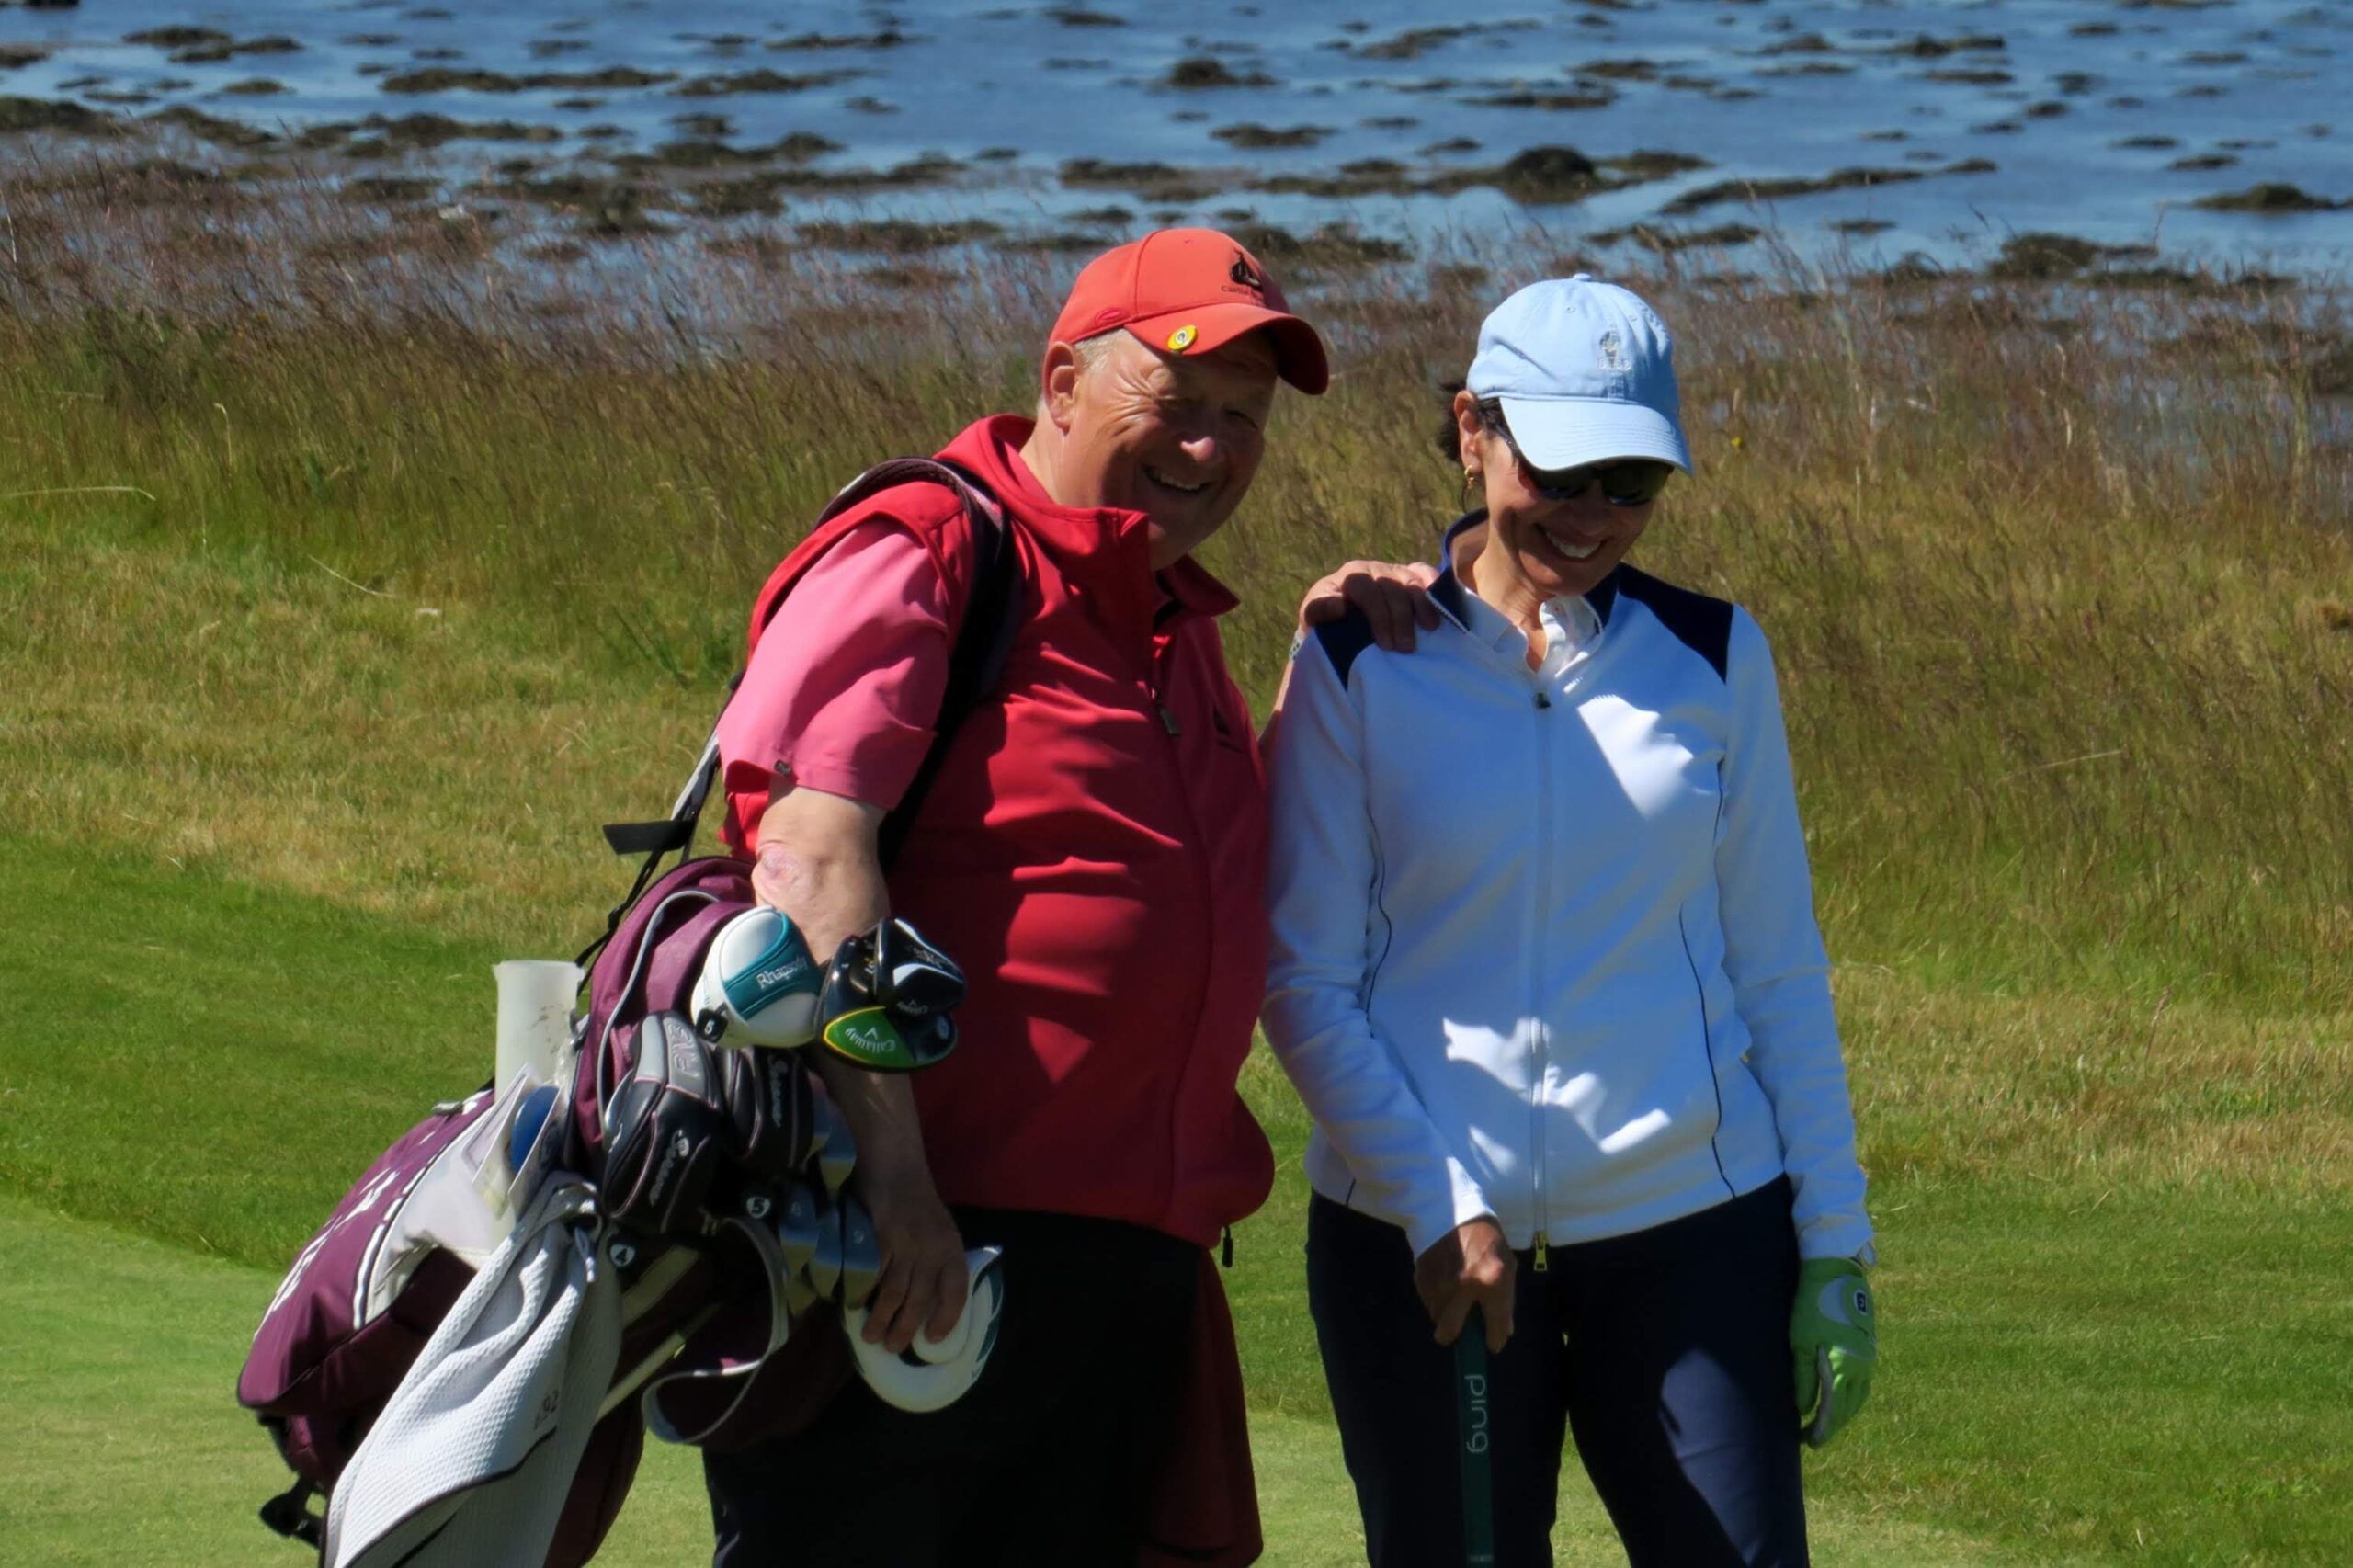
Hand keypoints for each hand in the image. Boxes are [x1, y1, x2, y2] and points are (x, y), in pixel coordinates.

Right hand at [853, 1160, 968, 1354]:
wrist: (892, 1161)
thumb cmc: (913, 1199)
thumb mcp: (936, 1228)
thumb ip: (933, 1261)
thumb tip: (921, 1305)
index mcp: (950, 1246)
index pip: (956, 1290)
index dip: (947, 1318)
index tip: (932, 1339)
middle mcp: (931, 1246)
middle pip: (920, 1299)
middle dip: (905, 1329)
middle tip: (892, 1347)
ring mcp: (904, 1242)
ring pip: (893, 1293)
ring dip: (880, 1319)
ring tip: (870, 1336)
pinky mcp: (877, 1236)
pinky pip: (870, 1275)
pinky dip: (862, 1294)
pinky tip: (854, 1305)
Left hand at [1298, 559, 1439, 651]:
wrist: (1340, 623)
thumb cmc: (1327, 623)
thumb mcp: (1314, 619)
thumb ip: (1319, 610)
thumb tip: (1340, 606)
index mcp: (1348, 577)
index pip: (1366, 590)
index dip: (1378, 616)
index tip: (1385, 645)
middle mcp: (1372, 569)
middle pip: (1391, 589)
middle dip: (1400, 619)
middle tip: (1406, 648)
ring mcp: (1393, 571)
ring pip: (1411, 583)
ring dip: (1422, 607)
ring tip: (1429, 631)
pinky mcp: (1410, 575)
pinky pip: (1425, 574)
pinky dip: (1434, 587)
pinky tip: (1441, 605)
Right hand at [1414, 1217, 1514, 1352]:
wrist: (1451, 1207)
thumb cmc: (1485, 1236)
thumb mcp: (1505, 1263)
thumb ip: (1505, 1298)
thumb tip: (1504, 1329)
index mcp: (1492, 1282)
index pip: (1494, 1327)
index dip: (1495, 1340)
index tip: (1492, 1343)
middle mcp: (1463, 1287)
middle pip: (1449, 1332)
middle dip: (1454, 1337)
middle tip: (1459, 1330)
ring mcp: (1439, 1283)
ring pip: (1436, 1316)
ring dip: (1445, 1312)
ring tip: (1453, 1295)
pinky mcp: (1421, 1277)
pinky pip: (1427, 1301)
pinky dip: (1435, 1297)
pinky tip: (1443, 1280)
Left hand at [1791, 1256, 1876, 1446]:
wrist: (1835, 1273)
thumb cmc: (1811, 1306)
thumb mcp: (1800, 1342)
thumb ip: (1803, 1378)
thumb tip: (1805, 1409)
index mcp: (1842, 1367)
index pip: (1832, 1411)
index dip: (1821, 1430)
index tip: (1809, 1443)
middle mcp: (1860, 1366)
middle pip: (1847, 1408)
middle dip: (1831, 1426)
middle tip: (1812, 1439)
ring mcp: (1868, 1357)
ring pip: (1858, 1397)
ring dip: (1843, 1414)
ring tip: (1826, 1424)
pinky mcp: (1868, 1348)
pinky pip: (1862, 1383)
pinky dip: (1851, 1397)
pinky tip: (1841, 1400)